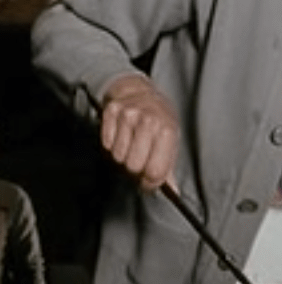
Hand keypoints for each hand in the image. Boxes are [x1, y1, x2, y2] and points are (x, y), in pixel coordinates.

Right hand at [100, 74, 178, 190]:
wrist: (140, 91)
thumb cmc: (159, 120)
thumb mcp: (171, 139)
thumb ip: (169, 167)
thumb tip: (173, 193)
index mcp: (167, 130)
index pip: (156, 170)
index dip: (150, 182)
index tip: (149, 182)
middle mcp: (149, 121)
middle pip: (134, 166)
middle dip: (136, 169)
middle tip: (140, 160)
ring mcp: (129, 115)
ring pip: (118, 156)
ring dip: (123, 156)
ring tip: (132, 144)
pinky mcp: (112, 111)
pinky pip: (106, 143)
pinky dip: (112, 144)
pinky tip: (121, 135)